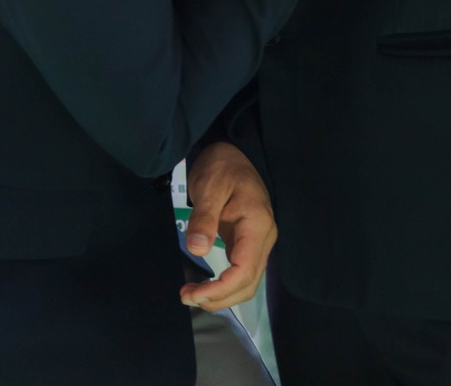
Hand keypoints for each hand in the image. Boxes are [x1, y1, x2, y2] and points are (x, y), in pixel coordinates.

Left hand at [179, 142, 274, 311]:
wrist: (231, 153)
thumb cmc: (220, 167)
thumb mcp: (208, 187)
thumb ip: (203, 218)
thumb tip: (197, 249)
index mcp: (257, 224)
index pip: (245, 269)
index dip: (221, 289)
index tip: (195, 293)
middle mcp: (264, 237)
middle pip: (248, 282)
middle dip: (219, 297)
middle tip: (186, 296)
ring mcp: (259, 242)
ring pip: (247, 282)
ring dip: (222, 296)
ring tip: (193, 295)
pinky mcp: (249, 243)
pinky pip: (242, 272)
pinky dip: (225, 286)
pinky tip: (206, 286)